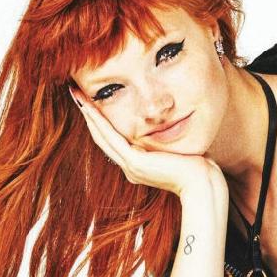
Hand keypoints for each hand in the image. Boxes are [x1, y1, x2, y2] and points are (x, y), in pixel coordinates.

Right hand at [68, 84, 224, 199]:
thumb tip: (172, 121)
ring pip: (102, 137)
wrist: (203, 185)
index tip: (91, 99)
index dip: (100, 120)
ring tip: (76, 94)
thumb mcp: (179, 148)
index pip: (114, 139)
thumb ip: (168, 138)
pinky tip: (89, 106)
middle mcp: (130, 167)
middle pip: (102, 137)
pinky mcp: (135, 163)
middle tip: (74, 92)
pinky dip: (98, 122)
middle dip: (88, 113)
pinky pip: (111, 138)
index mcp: (138, 165)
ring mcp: (131, 167)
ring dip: (88, 114)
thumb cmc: (198, 166)